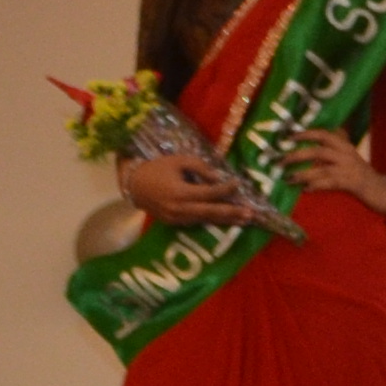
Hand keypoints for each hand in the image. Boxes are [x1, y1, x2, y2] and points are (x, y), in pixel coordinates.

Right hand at [117, 150, 252, 227]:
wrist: (133, 185)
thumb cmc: (157, 168)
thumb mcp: (178, 161)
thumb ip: (200, 167)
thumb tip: (218, 178)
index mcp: (180, 192)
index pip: (209, 193)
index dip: (225, 189)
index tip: (238, 184)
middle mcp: (179, 209)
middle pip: (211, 212)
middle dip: (232, 213)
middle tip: (251, 214)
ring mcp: (176, 219)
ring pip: (205, 220)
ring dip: (226, 220)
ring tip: (244, 220)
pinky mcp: (174, 223)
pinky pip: (197, 222)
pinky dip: (212, 220)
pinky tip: (226, 220)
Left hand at [286, 130, 385, 210]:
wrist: (385, 191)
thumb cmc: (364, 177)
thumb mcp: (350, 160)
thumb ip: (333, 154)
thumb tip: (307, 156)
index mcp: (345, 146)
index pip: (323, 134)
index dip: (305, 134)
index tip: (288, 137)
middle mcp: (347, 154)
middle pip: (318, 150)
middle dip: (297, 155)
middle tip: (280, 161)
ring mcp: (350, 169)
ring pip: (321, 168)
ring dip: (303, 173)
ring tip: (289, 178)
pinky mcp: (352, 183)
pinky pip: (330, 182)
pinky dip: (316, 185)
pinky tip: (306, 189)